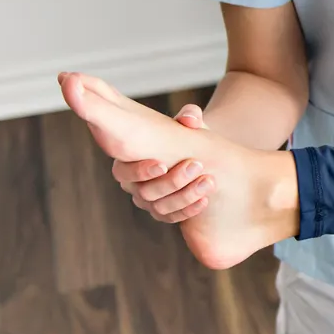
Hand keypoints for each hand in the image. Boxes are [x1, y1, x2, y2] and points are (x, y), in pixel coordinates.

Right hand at [111, 104, 213, 222]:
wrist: (201, 156)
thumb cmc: (186, 136)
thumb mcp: (188, 124)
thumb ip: (189, 116)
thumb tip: (191, 118)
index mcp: (128, 161)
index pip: (125, 172)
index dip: (142, 171)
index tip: (163, 164)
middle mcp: (134, 185)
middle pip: (146, 192)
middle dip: (172, 181)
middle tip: (196, 166)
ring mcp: (149, 202)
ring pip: (161, 207)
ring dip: (186, 195)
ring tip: (208, 181)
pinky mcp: (165, 214)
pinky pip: (174, 217)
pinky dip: (189, 210)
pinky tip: (205, 200)